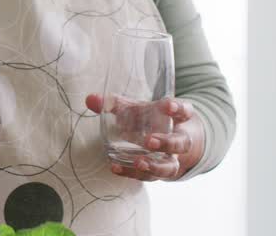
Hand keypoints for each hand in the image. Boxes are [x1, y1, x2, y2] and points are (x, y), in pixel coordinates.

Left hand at [85, 94, 203, 181]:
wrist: (169, 140)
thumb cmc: (152, 119)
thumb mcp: (139, 108)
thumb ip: (116, 103)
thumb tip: (90, 99)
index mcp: (179, 118)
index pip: (184, 111)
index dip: (177, 108)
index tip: (167, 105)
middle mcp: (179, 139)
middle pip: (181, 143)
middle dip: (167, 143)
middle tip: (150, 141)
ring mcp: (172, 159)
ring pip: (170, 166)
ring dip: (155, 166)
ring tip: (139, 162)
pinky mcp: (159, 172)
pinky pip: (150, 177)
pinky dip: (132, 173)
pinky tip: (116, 168)